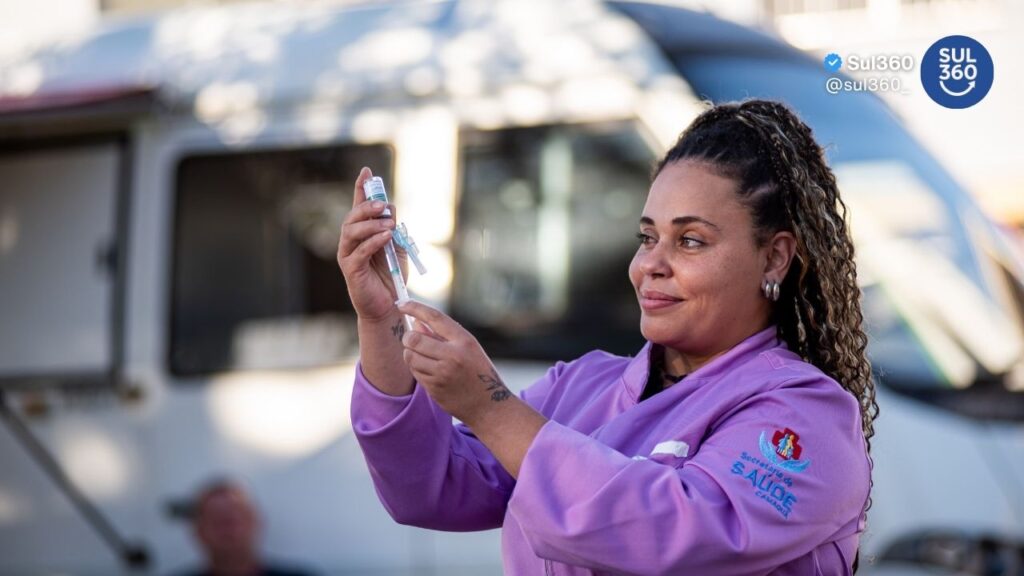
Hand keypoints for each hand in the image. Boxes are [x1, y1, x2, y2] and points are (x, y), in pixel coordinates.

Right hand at [337, 167, 409, 321]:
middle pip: (352, 217)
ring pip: (351, 232)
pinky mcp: (351, 270)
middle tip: (384, 205)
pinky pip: (358, 251)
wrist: (388, 306)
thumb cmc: (391, 277)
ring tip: (389, 224)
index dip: (361, 188)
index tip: (366, 171)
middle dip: (367, 207)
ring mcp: (348, 255)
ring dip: (370, 224)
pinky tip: (385, 237)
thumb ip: (394, 229)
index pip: (359, 207)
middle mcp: (351, 242)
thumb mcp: (397, 248)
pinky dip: (372, 241)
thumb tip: (391, 210)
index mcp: (362, 234)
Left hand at [397, 299, 512, 424]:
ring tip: (421, 356)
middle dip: (408, 337)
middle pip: (414, 338)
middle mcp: (453, 356)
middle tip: (411, 338)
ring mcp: (442, 373)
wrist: (488, 405)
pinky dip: (416, 368)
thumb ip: (443, 336)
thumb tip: (416, 323)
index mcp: (464, 341)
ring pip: (410, 356)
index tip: (402, 304)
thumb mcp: (468, 348)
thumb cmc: (477, 372)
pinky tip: (427, 369)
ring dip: (410, 353)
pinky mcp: (434, 388)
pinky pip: (415, 372)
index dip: (415, 308)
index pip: (434, 317)